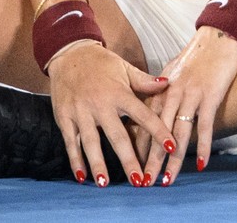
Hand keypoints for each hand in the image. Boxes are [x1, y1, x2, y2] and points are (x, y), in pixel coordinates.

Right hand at [45, 41, 173, 186]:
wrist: (68, 52)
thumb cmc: (101, 63)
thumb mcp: (125, 68)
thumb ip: (145, 81)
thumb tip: (169, 83)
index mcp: (119, 93)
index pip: (143, 115)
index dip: (158, 131)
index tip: (172, 147)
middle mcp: (101, 104)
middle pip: (117, 136)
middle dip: (129, 159)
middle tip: (139, 181)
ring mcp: (81, 112)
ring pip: (91, 142)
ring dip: (98, 163)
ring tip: (106, 184)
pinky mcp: (64, 117)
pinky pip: (71, 142)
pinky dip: (76, 160)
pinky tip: (82, 177)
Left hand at [141, 26, 236, 185]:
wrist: (218, 36)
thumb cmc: (197, 56)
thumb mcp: (173, 71)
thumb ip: (161, 91)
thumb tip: (153, 109)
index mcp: (161, 89)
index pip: (144, 123)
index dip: (138, 145)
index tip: (132, 165)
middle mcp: (172, 94)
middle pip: (157, 133)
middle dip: (150, 160)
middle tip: (144, 183)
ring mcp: (191, 96)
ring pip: (178, 133)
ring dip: (172, 159)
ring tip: (166, 179)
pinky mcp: (209, 96)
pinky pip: (204, 126)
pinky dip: (202, 146)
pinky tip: (199, 164)